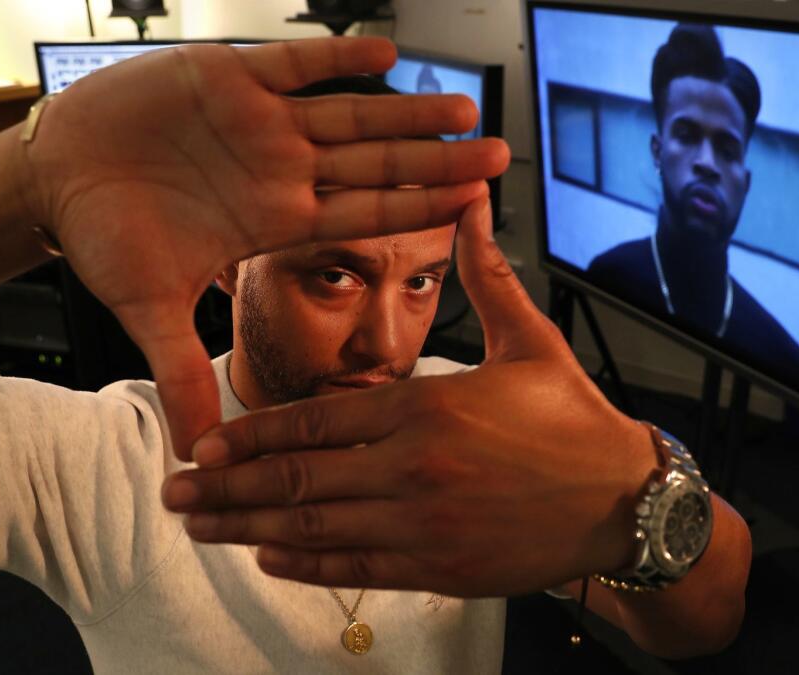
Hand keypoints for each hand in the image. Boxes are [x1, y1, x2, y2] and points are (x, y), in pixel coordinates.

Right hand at [19, 38, 508, 459]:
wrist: (58, 180)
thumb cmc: (105, 237)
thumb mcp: (148, 310)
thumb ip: (181, 372)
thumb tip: (199, 452)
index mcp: (275, 220)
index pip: (363, 216)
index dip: (418, 209)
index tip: (473, 207)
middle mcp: (280, 171)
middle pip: (376, 164)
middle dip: (437, 160)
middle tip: (500, 156)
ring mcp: (261, 124)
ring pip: (350, 114)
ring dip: (406, 113)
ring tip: (463, 111)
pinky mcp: (228, 77)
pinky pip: (293, 65)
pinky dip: (335, 58)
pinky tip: (385, 53)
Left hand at [162, 193, 658, 596]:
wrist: (624, 500)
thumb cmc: (574, 420)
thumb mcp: (530, 340)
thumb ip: (486, 275)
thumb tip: (473, 202)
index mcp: (425, 406)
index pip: (315, 421)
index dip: (252, 434)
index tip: (206, 443)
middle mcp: (411, 467)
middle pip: (296, 479)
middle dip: (227, 487)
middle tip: (174, 491)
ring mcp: (421, 523)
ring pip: (314, 528)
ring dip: (247, 529)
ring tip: (198, 527)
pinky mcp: (438, 567)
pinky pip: (356, 566)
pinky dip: (306, 566)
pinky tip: (268, 559)